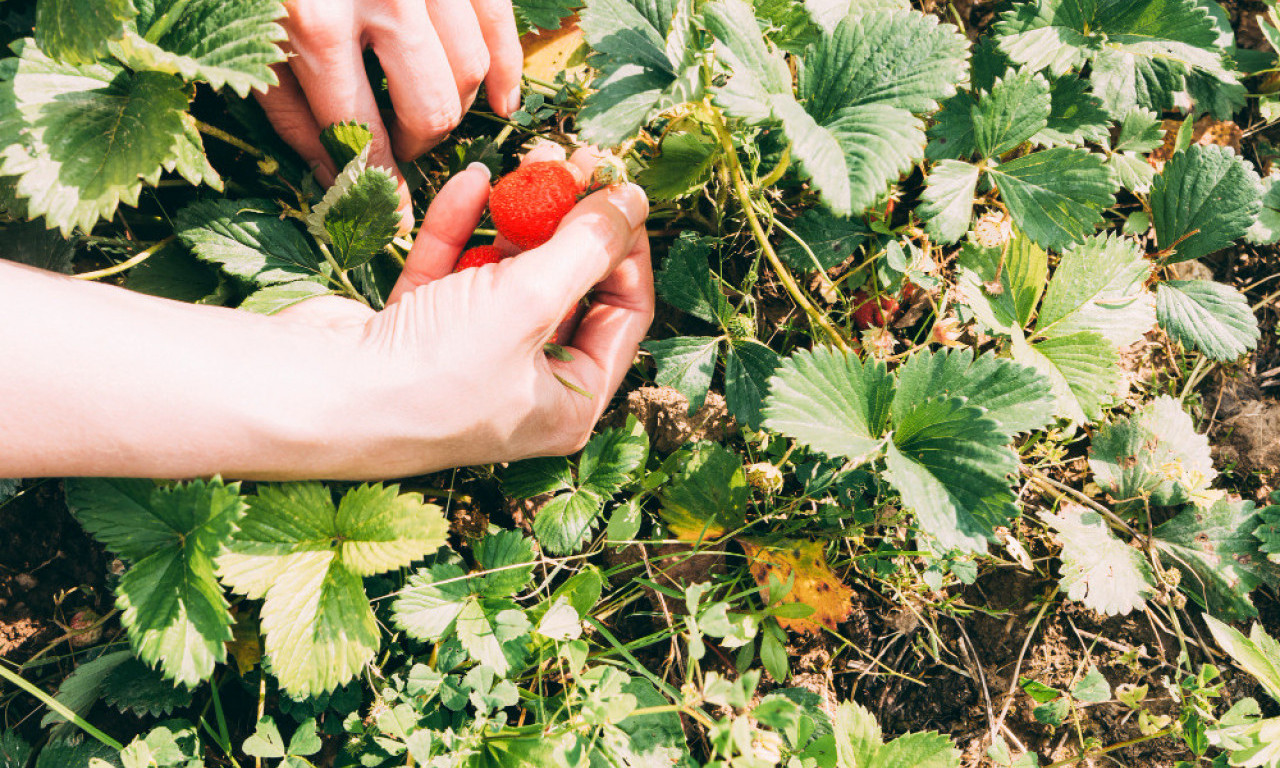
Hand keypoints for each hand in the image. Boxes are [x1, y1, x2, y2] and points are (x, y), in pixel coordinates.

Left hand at [258, 0, 523, 228]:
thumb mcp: (247, 35)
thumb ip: (290, 107)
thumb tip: (338, 178)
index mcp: (315, 25)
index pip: (361, 134)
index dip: (377, 185)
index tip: (387, 217)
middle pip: (431, 109)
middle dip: (417, 143)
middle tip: (397, 145)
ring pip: (469, 70)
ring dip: (452, 106)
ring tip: (423, 112)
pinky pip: (500, 22)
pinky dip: (506, 68)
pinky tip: (501, 101)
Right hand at [278, 144, 652, 478]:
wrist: (315, 395)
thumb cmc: (434, 372)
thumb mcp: (531, 302)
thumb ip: (587, 247)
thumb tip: (633, 201)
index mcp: (568, 403)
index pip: (623, 314)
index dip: (627, 248)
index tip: (618, 191)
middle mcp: (524, 385)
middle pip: (568, 288)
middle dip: (570, 223)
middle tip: (573, 161)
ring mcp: (470, 358)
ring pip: (510, 273)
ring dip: (518, 217)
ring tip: (528, 160)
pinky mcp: (418, 332)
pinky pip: (455, 271)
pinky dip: (463, 228)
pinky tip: (471, 181)